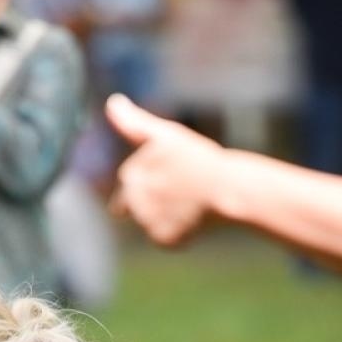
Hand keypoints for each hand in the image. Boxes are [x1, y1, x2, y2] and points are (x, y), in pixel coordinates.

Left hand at [107, 94, 228, 246]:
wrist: (230, 189)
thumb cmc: (199, 159)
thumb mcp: (166, 135)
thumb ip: (133, 123)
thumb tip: (111, 102)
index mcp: (131, 174)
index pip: (129, 180)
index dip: (152, 175)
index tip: (172, 172)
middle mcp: (135, 199)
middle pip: (133, 204)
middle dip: (153, 199)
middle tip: (182, 190)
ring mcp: (149, 221)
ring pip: (148, 221)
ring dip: (163, 215)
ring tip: (189, 203)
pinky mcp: (164, 239)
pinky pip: (163, 238)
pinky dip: (176, 232)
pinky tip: (193, 219)